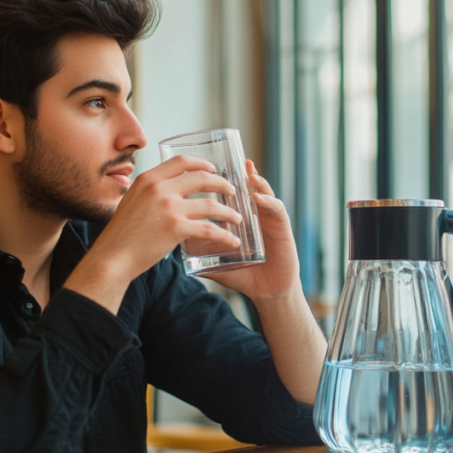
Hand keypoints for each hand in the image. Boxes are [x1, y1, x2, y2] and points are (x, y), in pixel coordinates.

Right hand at [64, 155, 241, 310]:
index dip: (201, 163)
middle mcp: (158, 188)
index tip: (213, 169)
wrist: (112, 257)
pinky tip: (233, 241)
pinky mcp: (175, 228)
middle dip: (222, 184)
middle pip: (201, 178)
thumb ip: (150, 194)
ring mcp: (168, 207)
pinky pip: (209, 229)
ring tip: (238, 218)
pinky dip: (225, 236)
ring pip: (210, 205)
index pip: (180, 161)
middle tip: (232, 191)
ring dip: (228, 212)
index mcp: (148, 179)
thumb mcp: (132, 202)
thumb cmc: (122, 235)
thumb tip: (166, 192)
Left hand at [203, 161, 300, 301]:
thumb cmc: (243, 274)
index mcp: (237, 216)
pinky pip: (276, 208)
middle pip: (245, 186)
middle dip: (237, 172)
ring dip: (255, 181)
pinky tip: (257, 198)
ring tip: (247, 174)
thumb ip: (197, 256)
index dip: (218, 179)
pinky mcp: (281, 224)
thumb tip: (171, 252)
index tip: (202, 169)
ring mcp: (267, 216)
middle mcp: (252, 212)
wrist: (267, 291)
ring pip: (262, 191)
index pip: (227, 192)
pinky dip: (268, 201)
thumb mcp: (215, 262)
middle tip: (227, 162)